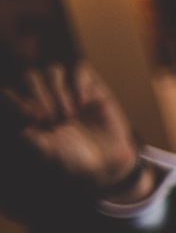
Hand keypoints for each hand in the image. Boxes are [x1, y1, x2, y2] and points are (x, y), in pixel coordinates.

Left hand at [2, 62, 147, 197]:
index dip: (17, 101)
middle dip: (39, 96)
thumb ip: (34, 144)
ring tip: (68, 115)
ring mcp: (68, 90)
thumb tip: (24, 131)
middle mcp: (46, 97)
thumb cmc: (74, 161)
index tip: (33, 119)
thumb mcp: (50, 157)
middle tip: (51, 119)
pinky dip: (79, 84)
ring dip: (57, 91)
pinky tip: (83, 104)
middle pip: (30, 77)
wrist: (108, 163)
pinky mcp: (91, 87)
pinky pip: (80, 69)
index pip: (10, 93)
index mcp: (29, 111)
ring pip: (52, 71)